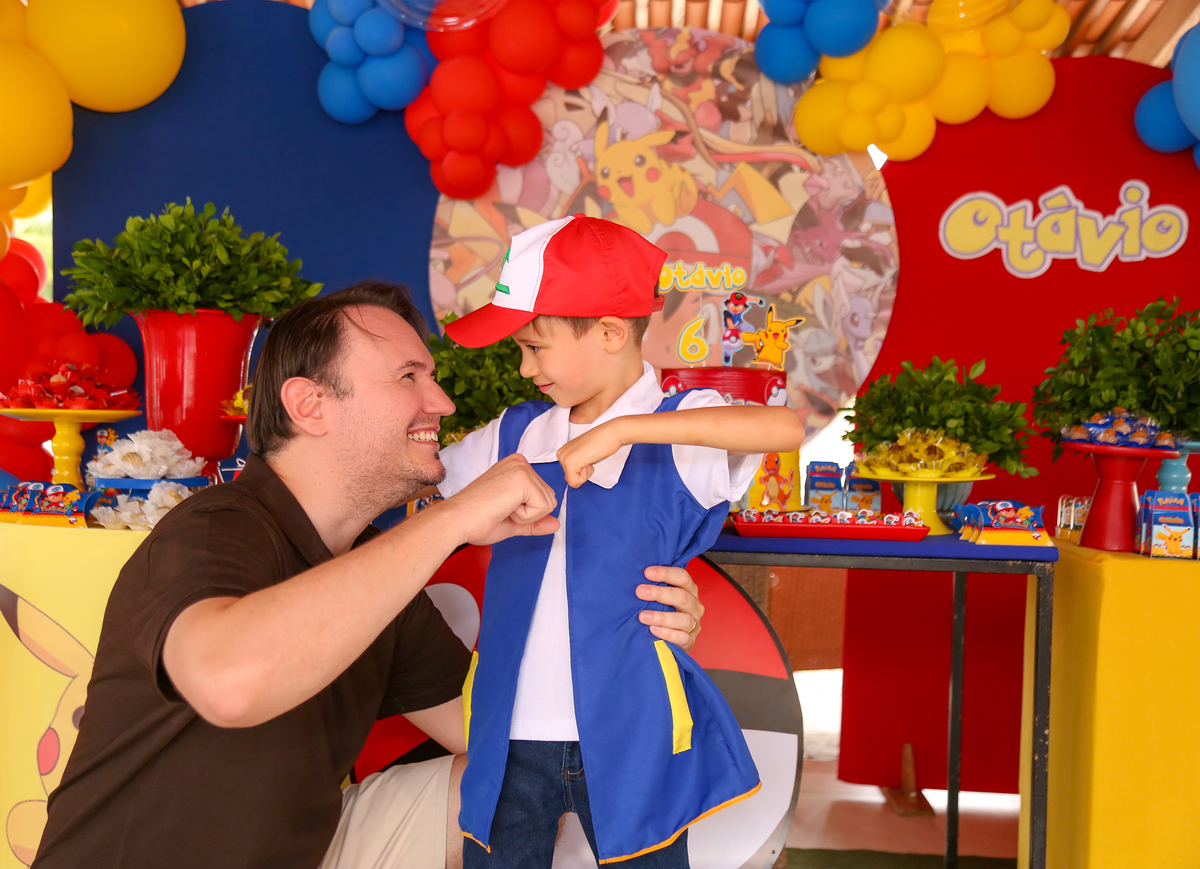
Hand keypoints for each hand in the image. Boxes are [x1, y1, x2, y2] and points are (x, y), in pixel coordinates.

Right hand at [443, 454, 558, 545]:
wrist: (456, 521)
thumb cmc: (476, 520)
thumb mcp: (512, 522)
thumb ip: (534, 522)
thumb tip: (556, 525)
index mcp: (516, 467)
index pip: (543, 497)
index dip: (526, 513)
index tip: (501, 508)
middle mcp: (520, 462)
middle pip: (550, 499)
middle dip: (528, 514)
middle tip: (500, 510)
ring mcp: (521, 467)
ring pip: (548, 504)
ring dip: (525, 515)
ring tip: (501, 508)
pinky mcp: (522, 478)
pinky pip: (543, 507)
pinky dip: (524, 516)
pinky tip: (503, 508)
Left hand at [557, 420, 625, 487]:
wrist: (611, 434)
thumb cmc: (602, 441)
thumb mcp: (585, 456)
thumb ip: (575, 467)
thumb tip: (569, 479)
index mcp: (564, 451)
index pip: (570, 474)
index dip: (583, 470)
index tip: (588, 457)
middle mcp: (561, 454)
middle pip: (570, 478)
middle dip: (584, 472)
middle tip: (590, 457)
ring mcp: (564, 458)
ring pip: (573, 481)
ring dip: (586, 472)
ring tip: (590, 457)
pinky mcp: (569, 463)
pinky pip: (575, 482)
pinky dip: (586, 475)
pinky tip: (590, 460)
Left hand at [637, 565, 703, 651]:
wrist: (671, 640)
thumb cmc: (663, 610)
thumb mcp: (662, 597)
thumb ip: (655, 587)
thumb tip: (635, 577)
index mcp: (689, 590)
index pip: (682, 577)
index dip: (665, 573)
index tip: (647, 572)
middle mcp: (694, 606)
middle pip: (682, 597)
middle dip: (659, 593)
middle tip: (640, 592)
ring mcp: (694, 624)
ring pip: (683, 619)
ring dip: (661, 617)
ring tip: (642, 616)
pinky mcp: (690, 641)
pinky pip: (682, 638)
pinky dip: (667, 634)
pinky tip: (653, 630)